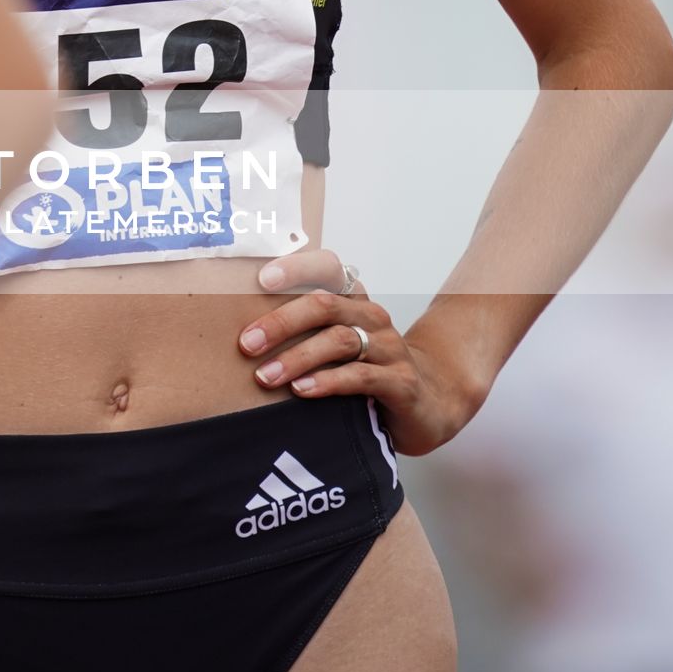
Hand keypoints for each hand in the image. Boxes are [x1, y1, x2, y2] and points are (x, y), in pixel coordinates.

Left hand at [238, 249, 482, 454]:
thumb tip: (242, 335)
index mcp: (354, 301)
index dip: (295, 268)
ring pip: (338, 341)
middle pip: (323, 305)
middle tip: (246, 344)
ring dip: (296, 358)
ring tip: (265, 376)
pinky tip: (302, 391)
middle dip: (280, 323)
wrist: (430, 403)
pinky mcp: (401, 382)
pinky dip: (327, 382)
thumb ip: (302, 334)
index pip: (327, 268)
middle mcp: (372, 317)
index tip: (260, 279)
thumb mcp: (336, 347)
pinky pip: (359, 377)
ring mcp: (389, 348)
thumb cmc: (368, 371)